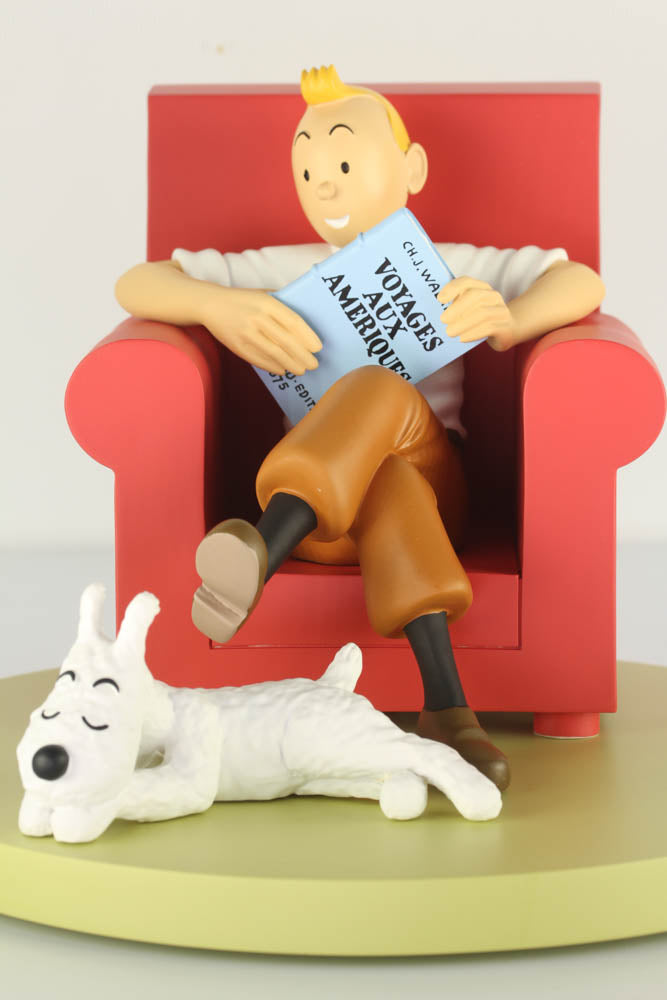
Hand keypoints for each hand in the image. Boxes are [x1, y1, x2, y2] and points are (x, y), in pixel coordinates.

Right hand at [202, 287, 321, 373]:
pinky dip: (272, 366)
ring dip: (291, 364)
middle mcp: (257, 317)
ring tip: (302, 370)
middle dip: (303, 355)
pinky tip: (282, 370)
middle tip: (314, 364)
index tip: (318, 348)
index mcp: (267, 302)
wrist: (210, 304)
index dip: (308, 337)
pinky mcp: (237, 345)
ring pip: (274, 352)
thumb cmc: (242, 300)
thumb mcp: (262, 294)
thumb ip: (281, 305)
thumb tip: (304, 323)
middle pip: (286, 341)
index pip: (293, 322)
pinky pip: (258, 359)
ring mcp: (246, 332)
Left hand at [437, 277, 516, 351]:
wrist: (507, 330)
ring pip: (482, 313)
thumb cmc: (481, 320)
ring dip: (463, 323)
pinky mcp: (505, 326)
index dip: (452, 288)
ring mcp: (501, 310)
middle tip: (443, 320)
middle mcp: (493, 296)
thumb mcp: (469, 310)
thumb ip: (457, 307)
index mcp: (482, 288)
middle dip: (457, 307)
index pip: (467, 282)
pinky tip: (462, 338)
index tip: (440, 299)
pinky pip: (489, 327)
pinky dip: (473, 333)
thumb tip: (440, 314)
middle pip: (475, 295)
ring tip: (450, 332)